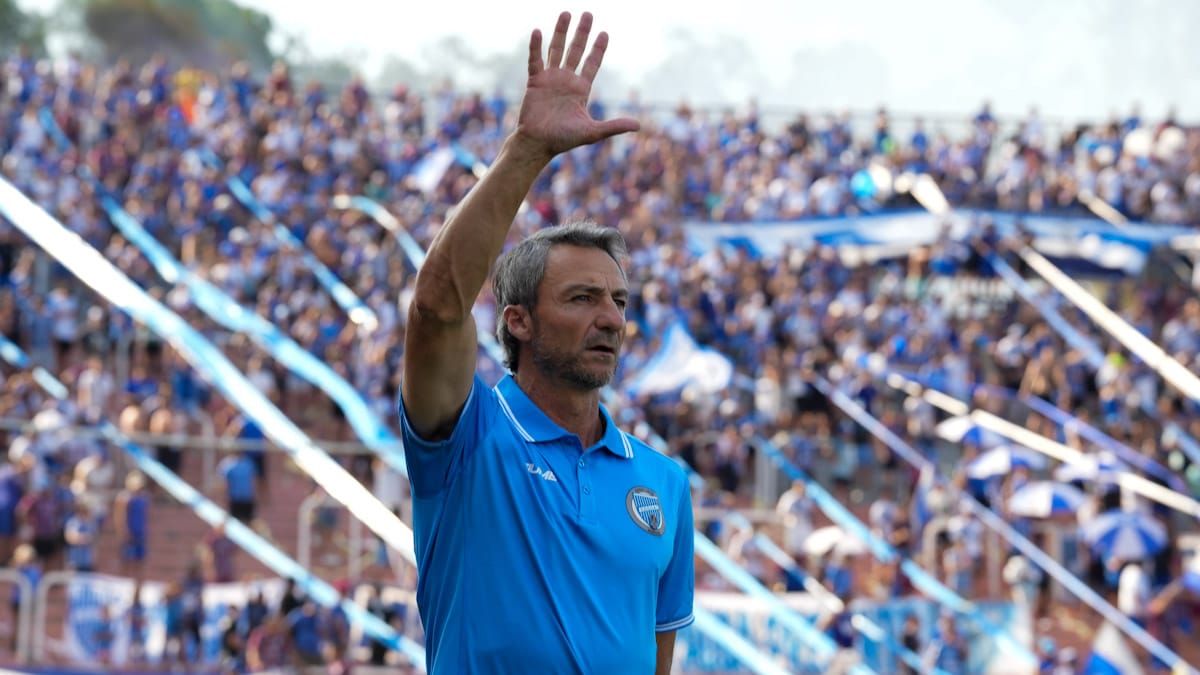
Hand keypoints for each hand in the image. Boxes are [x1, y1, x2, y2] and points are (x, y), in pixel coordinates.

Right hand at [516, 11, 638, 158]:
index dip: (598, 49)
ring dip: (560, 32)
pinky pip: (535, 60)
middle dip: (582, 33)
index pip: (592, 63)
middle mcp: (566, 80)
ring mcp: (550, 79)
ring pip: (556, 50)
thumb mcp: (592, 132)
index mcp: (580, 89)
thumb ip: (614, 126)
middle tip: (588, 14)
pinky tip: (538, 32)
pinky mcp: (535, 81)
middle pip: (576, 51)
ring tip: (566, 13)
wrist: (538, 144)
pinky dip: (536, 47)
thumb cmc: (564, 140)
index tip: (604, 33)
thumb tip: (638, 126)